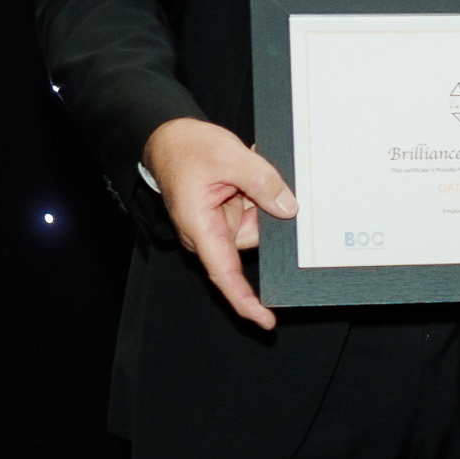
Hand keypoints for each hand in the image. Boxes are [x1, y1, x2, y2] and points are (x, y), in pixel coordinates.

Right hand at [143, 115, 297, 331]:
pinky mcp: (228, 216)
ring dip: (262, 201)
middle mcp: (209, 234)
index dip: (245, 300)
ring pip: (259, 226)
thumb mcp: (229, 157)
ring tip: (248, 174)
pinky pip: (255, 214)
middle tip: (259, 185)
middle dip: (265, 217)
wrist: (170, 138)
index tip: (266, 320)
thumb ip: (261, 182)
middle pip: (253, 241)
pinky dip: (258, 197)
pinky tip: (249, 179)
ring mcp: (219, 226)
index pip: (224, 275)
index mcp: (200, 228)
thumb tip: (289, 208)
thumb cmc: (187, 149)